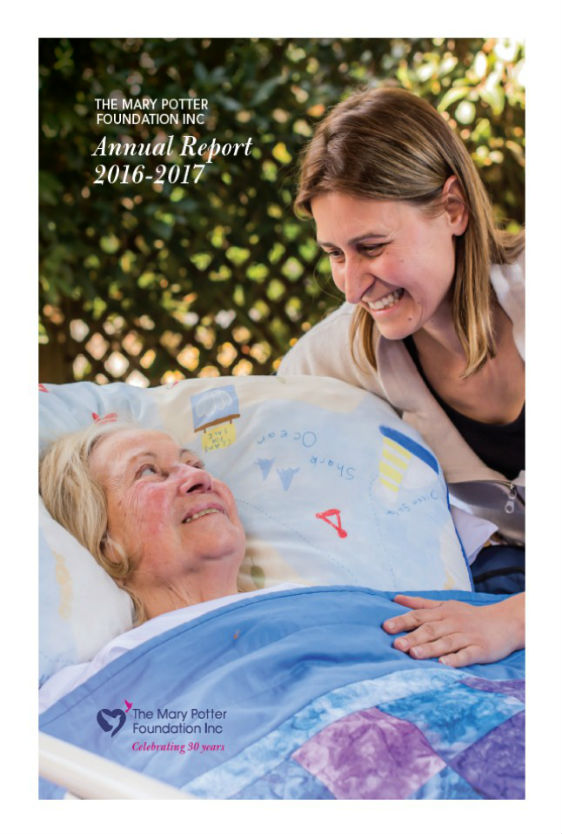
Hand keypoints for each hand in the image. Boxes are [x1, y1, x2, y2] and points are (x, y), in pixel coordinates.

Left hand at [382, 592, 524, 666]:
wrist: (506, 622)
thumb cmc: (470, 616)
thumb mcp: (445, 605)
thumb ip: (420, 604)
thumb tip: (396, 599)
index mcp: (442, 612)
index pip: (418, 616)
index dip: (402, 621)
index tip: (386, 627)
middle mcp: (453, 623)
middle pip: (430, 629)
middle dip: (412, 637)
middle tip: (396, 645)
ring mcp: (467, 636)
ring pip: (446, 642)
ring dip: (429, 648)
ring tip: (414, 654)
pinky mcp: (481, 649)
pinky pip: (467, 654)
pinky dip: (455, 659)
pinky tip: (444, 664)